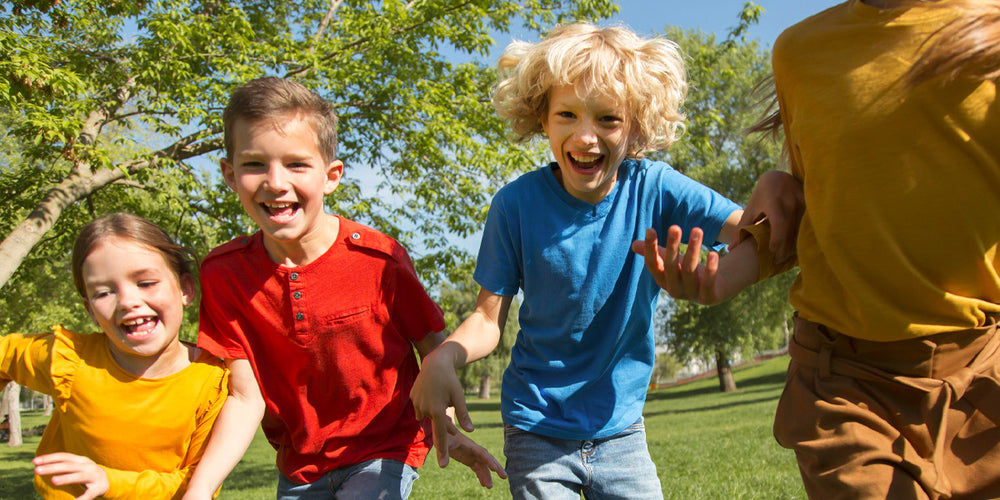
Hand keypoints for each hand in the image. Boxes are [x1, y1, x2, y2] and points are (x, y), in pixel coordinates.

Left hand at [34, 453, 109, 499]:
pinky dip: (81, 498)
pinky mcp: (98, 488)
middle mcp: (88, 466)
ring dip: (66, 478)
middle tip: (37, 470)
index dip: (49, 458)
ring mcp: (93, 477)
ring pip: (78, 477)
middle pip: (68, 465)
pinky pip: (88, 494)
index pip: (64, 456)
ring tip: (53, 481)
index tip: (34, 462)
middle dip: (52, 467)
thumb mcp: (77, 466)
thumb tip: (40, 465)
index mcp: (81, 460)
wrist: (108, 481)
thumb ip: (64, 465)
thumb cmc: (87, 474)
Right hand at [410, 343, 473, 466]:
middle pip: (436, 423)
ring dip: (435, 411)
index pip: (441, 436)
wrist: (435, 361)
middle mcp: (424, 409)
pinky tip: (432, 392)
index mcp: (437, 410)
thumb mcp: (459, 397)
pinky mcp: (412, 397)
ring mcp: (416, 403)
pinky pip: (421, 407)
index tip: (443, 465)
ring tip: (440, 395)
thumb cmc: (450, 379)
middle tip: (447, 402)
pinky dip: (427, 404)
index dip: (443, 451)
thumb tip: (470, 431)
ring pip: (428, 415)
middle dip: (443, 421)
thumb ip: (464, 415)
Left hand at [446, 432, 506, 487]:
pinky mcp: (468, 458)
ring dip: (487, 475)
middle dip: (496, 467)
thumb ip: (443, 452)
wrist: (442, 428)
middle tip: (504, 477)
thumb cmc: (442, 433)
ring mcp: (471, 454)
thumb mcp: (441, 442)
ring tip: (489, 487)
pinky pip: (477, 468)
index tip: (495, 469)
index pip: (482, 453)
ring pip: (482, 466)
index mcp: (469, 445)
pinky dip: (481, 475)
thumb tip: (443, 466)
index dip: (489, 460)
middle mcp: (473, 450)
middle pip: (487, 459)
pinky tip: (483, 484)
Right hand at [631, 226, 732, 304]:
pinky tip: (713, 253)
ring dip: (693, 250)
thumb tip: (634, 244)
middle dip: (672, 247)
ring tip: (697, 230)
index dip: (650, 248)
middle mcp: (674, 289)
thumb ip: (655, 253)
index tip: (650, 229)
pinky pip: (708, 283)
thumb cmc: (687, 272)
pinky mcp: (709, 297)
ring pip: (690, 271)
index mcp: (662, 280)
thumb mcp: (670, 262)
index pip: (652, 264)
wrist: (714, 290)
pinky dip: (710, 268)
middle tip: (674, 227)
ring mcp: (691, 294)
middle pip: (671, 267)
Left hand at [735, 170, 803, 262]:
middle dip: (786, 247)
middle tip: (778, 261)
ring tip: (787, 257)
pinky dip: (803, 236)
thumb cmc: (762, 195)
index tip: (772, 252)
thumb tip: (731, 248)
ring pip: (801, 227)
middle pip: (791, 228)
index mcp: (773, 201)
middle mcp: (790, 200)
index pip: (779, 223)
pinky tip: (797, 246)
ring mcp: (802, 201)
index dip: (777, 238)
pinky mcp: (810, 202)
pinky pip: (808, 223)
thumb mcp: (751, 208)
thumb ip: (742, 227)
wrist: (779, 177)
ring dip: (796, 243)